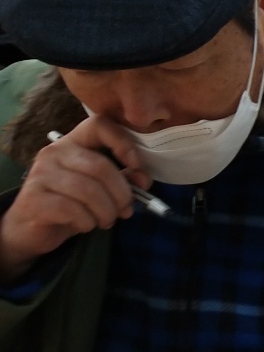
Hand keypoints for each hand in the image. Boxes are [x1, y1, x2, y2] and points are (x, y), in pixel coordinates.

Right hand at [0, 117, 147, 282]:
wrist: (33, 227)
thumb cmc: (71, 203)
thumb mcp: (101, 189)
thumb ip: (123, 179)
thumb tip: (143, 179)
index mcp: (73, 143)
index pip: (99, 124)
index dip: (123, 143)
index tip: (136, 167)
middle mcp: (54, 153)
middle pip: (100, 167)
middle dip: (121, 194)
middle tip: (125, 210)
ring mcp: (41, 174)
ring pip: (88, 191)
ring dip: (106, 212)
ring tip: (105, 220)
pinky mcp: (34, 198)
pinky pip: (73, 210)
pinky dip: (87, 222)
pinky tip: (85, 224)